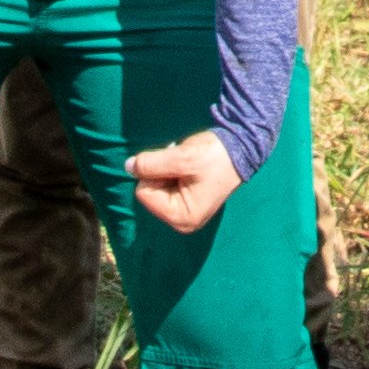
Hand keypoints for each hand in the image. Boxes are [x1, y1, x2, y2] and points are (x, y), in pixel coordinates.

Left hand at [125, 132, 240, 234]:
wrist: (241, 147)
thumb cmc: (214, 156)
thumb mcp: (180, 158)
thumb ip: (150, 164)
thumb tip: (127, 167)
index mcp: (181, 217)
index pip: (143, 193)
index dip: (154, 173)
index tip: (177, 165)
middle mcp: (181, 221)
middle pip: (149, 192)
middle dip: (161, 173)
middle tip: (184, 164)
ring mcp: (184, 214)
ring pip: (156, 187)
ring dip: (167, 171)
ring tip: (188, 165)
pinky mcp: (187, 203)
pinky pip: (165, 186)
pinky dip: (172, 173)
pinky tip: (189, 168)